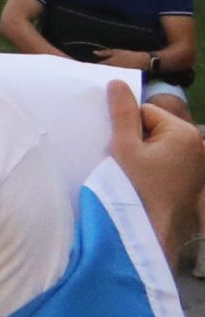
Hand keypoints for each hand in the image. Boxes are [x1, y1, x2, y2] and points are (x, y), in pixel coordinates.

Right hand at [108, 86, 204, 260]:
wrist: (151, 234)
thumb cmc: (136, 189)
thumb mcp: (123, 148)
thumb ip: (122, 113)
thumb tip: (118, 82)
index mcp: (183, 132)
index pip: (145, 112)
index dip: (127, 128)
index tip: (121, 150)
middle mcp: (197, 145)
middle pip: (155, 128)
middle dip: (138, 140)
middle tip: (126, 163)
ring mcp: (198, 165)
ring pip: (160, 146)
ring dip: (144, 155)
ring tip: (135, 175)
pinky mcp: (193, 181)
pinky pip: (168, 162)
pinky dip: (155, 169)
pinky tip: (146, 184)